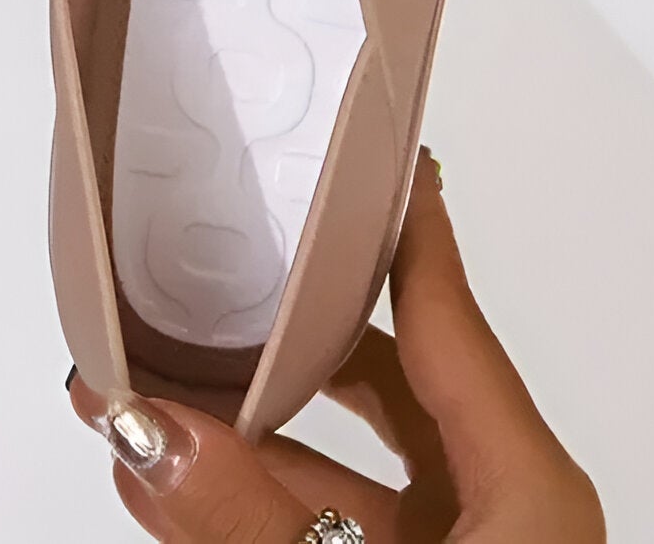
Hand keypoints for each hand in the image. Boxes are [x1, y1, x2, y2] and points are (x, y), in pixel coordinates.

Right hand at [69, 152, 603, 542]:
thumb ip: (250, 531)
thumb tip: (142, 431)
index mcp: (527, 501)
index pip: (451, 322)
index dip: (406, 229)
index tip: (368, 149)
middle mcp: (493, 521)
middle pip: (375, 387)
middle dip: (268, 339)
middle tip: (189, 278)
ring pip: (326, 474)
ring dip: (225, 437)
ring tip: (127, 390)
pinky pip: (310, 539)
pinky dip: (235, 511)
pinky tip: (156, 487)